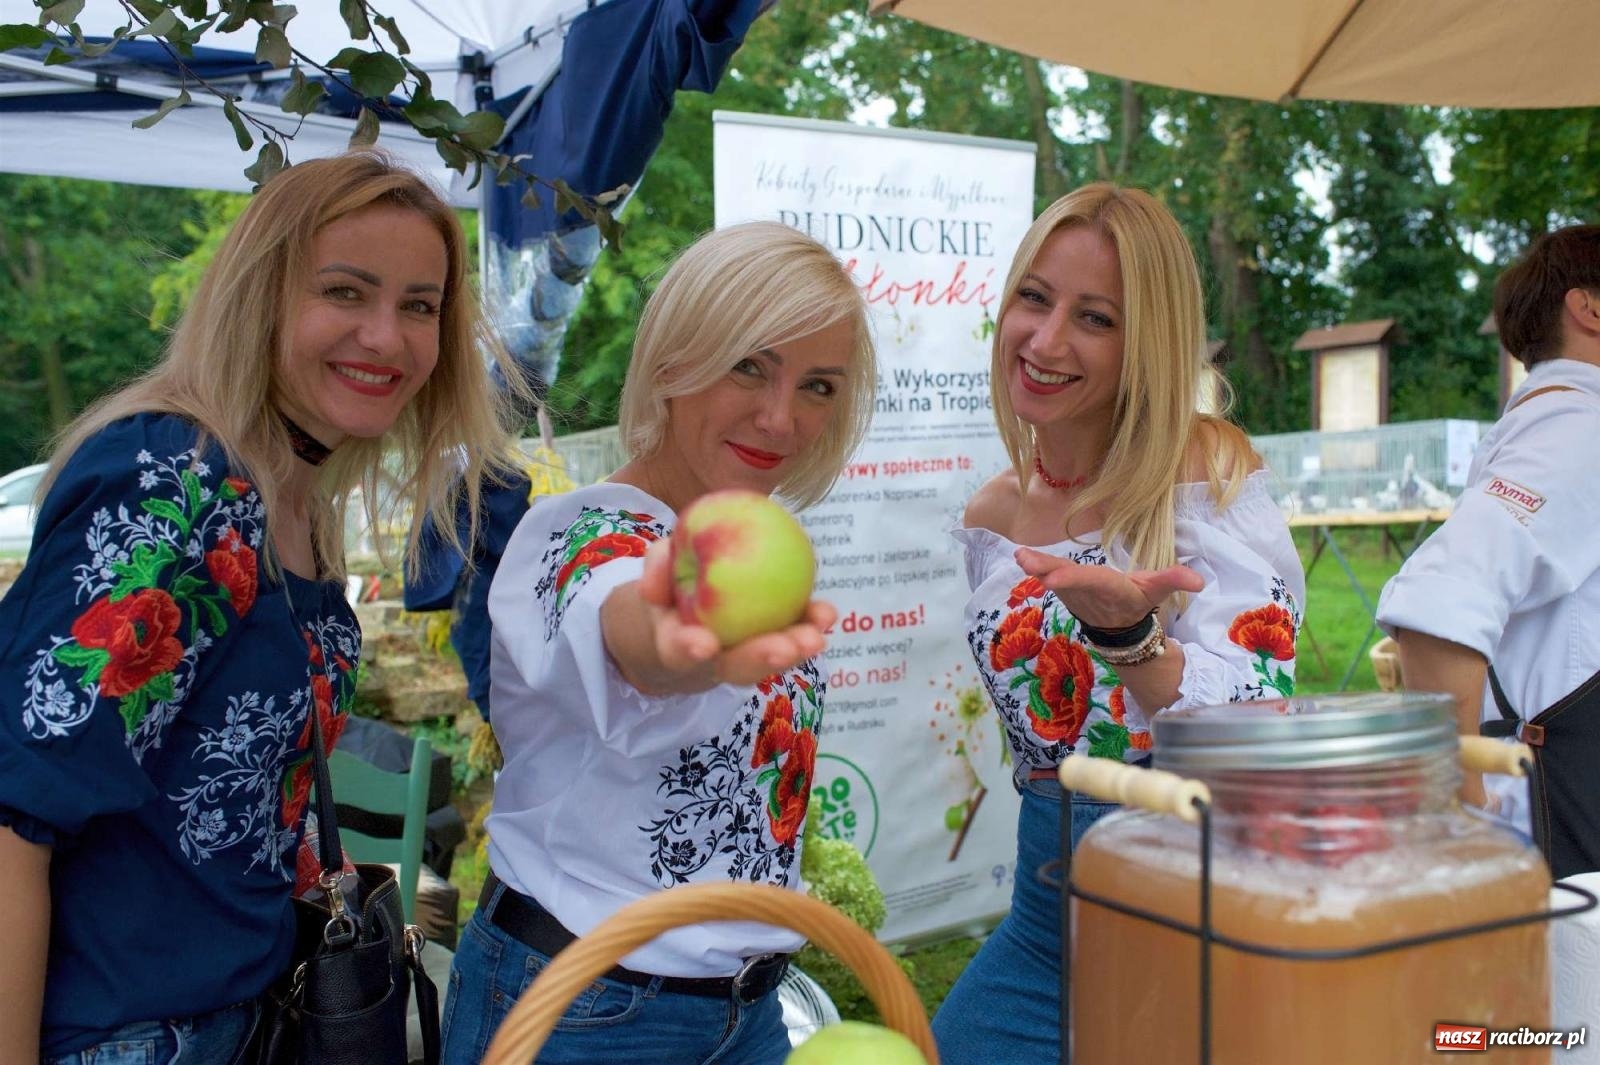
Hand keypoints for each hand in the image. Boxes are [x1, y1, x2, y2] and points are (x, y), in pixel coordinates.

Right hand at [637, 539, 835, 686]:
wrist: (687, 617)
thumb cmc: (671, 593)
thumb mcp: (657, 576)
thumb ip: (655, 570)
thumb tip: (654, 587)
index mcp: (677, 647)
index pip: (679, 653)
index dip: (690, 650)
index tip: (704, 645)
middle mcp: (715, 661)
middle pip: (736, 667)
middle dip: (760, 658)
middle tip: (782, 649)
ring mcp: (746, 654)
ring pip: (769, 658)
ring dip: (794, 649)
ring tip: (815, 637)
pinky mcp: (773, 639)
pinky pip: (790, 634)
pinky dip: (808, 625)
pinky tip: (826, 615)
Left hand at [1014, 546, 1204, 629]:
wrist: (1118, 630)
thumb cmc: (1137, 602)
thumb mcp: (1157, 592)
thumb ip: (1174, 581)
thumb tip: (1200, 581)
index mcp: (1110, 588)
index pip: (1091, 581)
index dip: (1073, 579)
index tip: (1052, 578)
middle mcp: (1087, 592)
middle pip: (1067, 578)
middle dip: (1047, 570)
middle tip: (1025, 561)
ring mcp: (1072, 592)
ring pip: (1053, 576)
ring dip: (1036, 567)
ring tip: (1019, 555)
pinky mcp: (1064, 588)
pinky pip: (1048, 575)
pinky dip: (1035, 566)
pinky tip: (1020, 556)